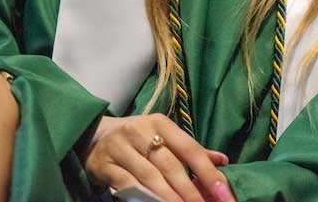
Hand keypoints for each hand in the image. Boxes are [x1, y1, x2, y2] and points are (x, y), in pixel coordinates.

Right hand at [85, 114, 234, 201]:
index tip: (222, 191)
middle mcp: (141, 132)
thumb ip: (191, 150)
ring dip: (168, 197)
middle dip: (189, 189)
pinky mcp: (105, 165)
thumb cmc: (138, 138)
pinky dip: (143, 197)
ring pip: (149, 177)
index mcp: (161, 123)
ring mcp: (121, 148)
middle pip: (170, 165)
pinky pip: (127, 185)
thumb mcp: (164, 136)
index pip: (189, 148)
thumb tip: (222, 161)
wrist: (94, 136)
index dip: (207, 171)